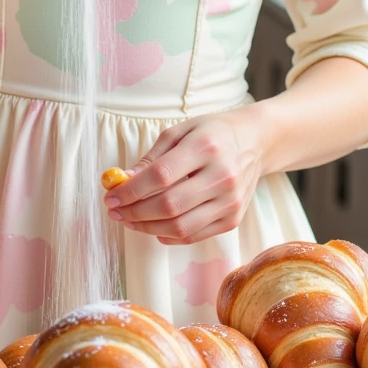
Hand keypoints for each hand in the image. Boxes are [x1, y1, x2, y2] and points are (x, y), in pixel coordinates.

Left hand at [104, 106, 266, 243]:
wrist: (256, 143)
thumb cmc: (212, 134)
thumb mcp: (180, 131)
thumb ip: (151, 158)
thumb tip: (122, 182)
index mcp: (206, 147)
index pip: (160, 176)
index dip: (131, 191)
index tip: (110, 197)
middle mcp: (222, 176)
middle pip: (169, 205)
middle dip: (134, 212)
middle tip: (115, 211)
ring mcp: (230, 201)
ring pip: (180, 226)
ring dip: (147, 228)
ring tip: (130, 220)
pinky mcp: (233, 219)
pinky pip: (194, 235)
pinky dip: (168, 236)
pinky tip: (154, 227)